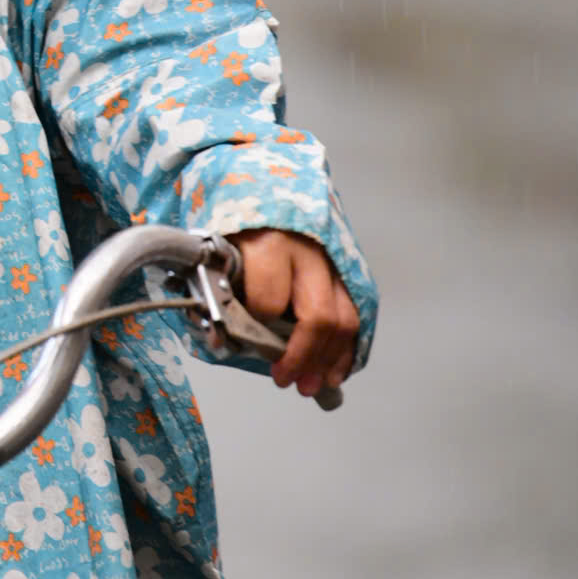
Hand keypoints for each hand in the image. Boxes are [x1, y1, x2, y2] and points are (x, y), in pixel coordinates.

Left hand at [230, 228, 358, 400]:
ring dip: (331, 359)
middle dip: (304, 356)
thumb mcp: (221, 254)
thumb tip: (221, 339)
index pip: (270, 298)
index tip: (247, 345)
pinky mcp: (348, 270)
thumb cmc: (240, 232)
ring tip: (313, 385)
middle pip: (319, 314)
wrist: (266, 193)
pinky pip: (356, 314)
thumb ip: (222, 294)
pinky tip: (333, 370)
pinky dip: (346, 348)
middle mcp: (309, 253)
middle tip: (287, 381)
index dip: (259, 330)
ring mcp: (335, 261)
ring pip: (346, 318)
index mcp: (269, 245)